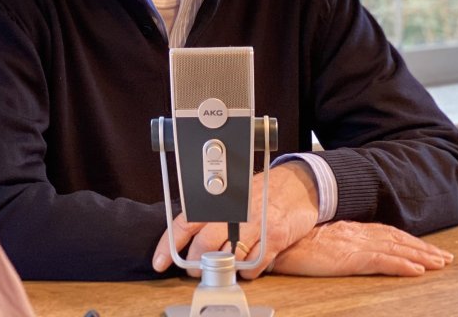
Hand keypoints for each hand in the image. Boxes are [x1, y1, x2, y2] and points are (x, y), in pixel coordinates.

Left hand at [152, 161, 318, 277]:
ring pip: (226, 257)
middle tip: (196, 269)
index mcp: (219, 202)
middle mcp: (234, 212)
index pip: (185, 223)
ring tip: (221, 268)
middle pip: (204, 245)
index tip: (160, 261)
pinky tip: (246, 265)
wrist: (297, 185)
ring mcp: (254, 226)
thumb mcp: (232, 196)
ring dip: (220, 269)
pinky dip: (247, 271)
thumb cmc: (261, 192)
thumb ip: (212, 213)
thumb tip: (188, 235)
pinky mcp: (273, 239)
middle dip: (196, 263)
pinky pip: (253, 265)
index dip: (169, 244)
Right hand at [269, 221, 453, 276]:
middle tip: (444, 258)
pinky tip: (418, 270)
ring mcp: (352, 245)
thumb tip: (335, 248)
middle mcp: (353, 234)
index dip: (405, 240)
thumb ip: (329, 243)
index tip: (423, 248)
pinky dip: (402, 264)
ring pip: (394, 249)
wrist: (273, 240)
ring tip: (440, 263)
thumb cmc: (287, 243)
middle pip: (395, 240)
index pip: (383, 233)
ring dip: (420, 256)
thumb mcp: (312, 241)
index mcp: (346, 230)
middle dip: (421, 248)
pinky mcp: (348, 257)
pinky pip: (382, 261)